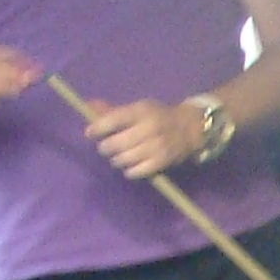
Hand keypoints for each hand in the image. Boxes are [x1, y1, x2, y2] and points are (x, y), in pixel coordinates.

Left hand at [77, 95, 207, 181]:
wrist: (191, 128)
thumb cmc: (159, 116)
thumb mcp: (139, 108)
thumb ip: (113, 110)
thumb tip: (88, 107)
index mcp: (141, 112)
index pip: (111, 121)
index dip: (96, 129)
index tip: (90, 134)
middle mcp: (148, 128)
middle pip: (115, 144)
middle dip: (105, 148)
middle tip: (106, 148)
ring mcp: (156, 146)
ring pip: (123, 159)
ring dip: (116, 160)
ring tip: (118, 157)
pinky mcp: (162, 162)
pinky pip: (136, 171)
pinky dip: (129, 171)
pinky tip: (130, 166)